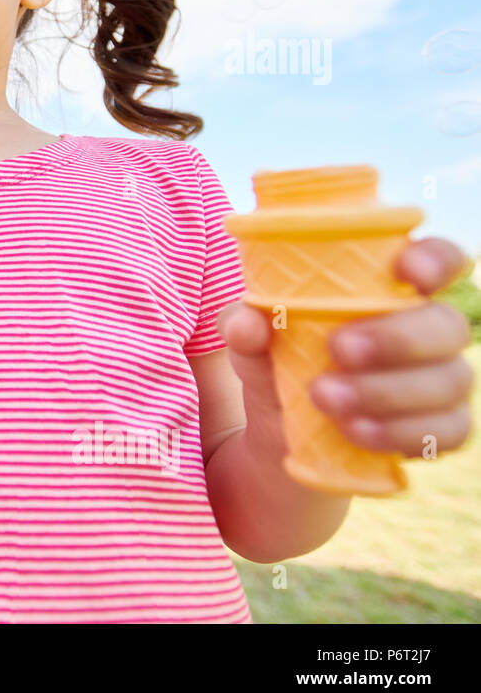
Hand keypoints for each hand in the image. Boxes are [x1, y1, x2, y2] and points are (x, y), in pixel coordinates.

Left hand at [217, 236, 475, 458]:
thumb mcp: (252, 337)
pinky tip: (355, 431)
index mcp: (390, 288)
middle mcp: (428, 330)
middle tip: (338, 349)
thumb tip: (246, 324)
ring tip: (324, 397)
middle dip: (397, 338)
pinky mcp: (438, 428)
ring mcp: (440, 381)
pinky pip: (446, 432)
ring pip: (448, 381)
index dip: (435, 259)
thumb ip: (245, 322)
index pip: (439, 259)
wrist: (278, 428)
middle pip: (448, 325)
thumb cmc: (279, 356)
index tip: (406, 270)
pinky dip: (400, 433)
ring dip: (386, 391)